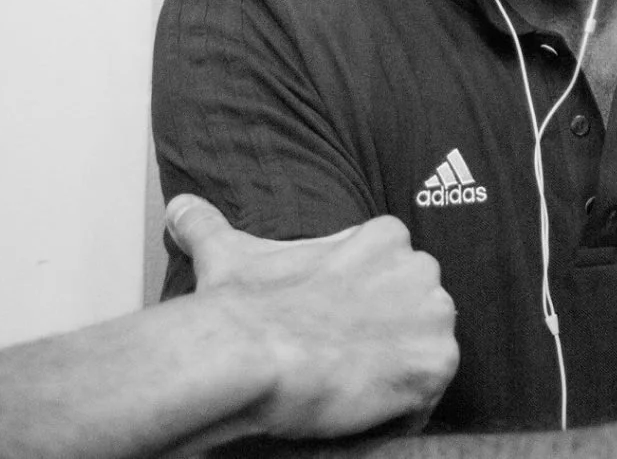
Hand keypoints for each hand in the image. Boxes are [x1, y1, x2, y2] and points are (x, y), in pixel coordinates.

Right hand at [166, 196, 456, 439]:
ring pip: (424, 350)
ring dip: (394, 368)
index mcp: (384, 238)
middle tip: (340, 356)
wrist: (249, 353)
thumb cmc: (244, 306)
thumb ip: (209, 224)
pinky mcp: (436, 363)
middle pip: (416, 311)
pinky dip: (400, 408)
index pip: (391, 277)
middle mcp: (420, 269)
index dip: (362, 307)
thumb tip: (180, 210)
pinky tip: (359, 406)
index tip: (332, 326)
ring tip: (347, 381)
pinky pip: (428, 395)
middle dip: (386, 334)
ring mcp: (434, 317)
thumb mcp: (228, 253)